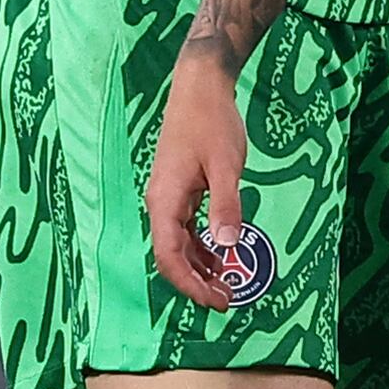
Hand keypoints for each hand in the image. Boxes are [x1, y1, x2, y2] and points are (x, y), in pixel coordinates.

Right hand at [142, 47, 257, 309]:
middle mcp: (161, 203)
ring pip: (178, 245)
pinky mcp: (180, 191)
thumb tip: (227, 246)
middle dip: (196, 283)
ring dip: (199, 268)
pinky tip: (220, 259)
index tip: (215, 301)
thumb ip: (226, 206)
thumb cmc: (212, 122)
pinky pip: (185, 229)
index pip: (169, 256)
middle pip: (171, 256)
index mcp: (165, 200)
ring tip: (226, 287)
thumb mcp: (226, 165)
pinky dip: (201, 248)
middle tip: (227, 302)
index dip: (189, 284)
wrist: (200, 87)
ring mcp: (169, 197)